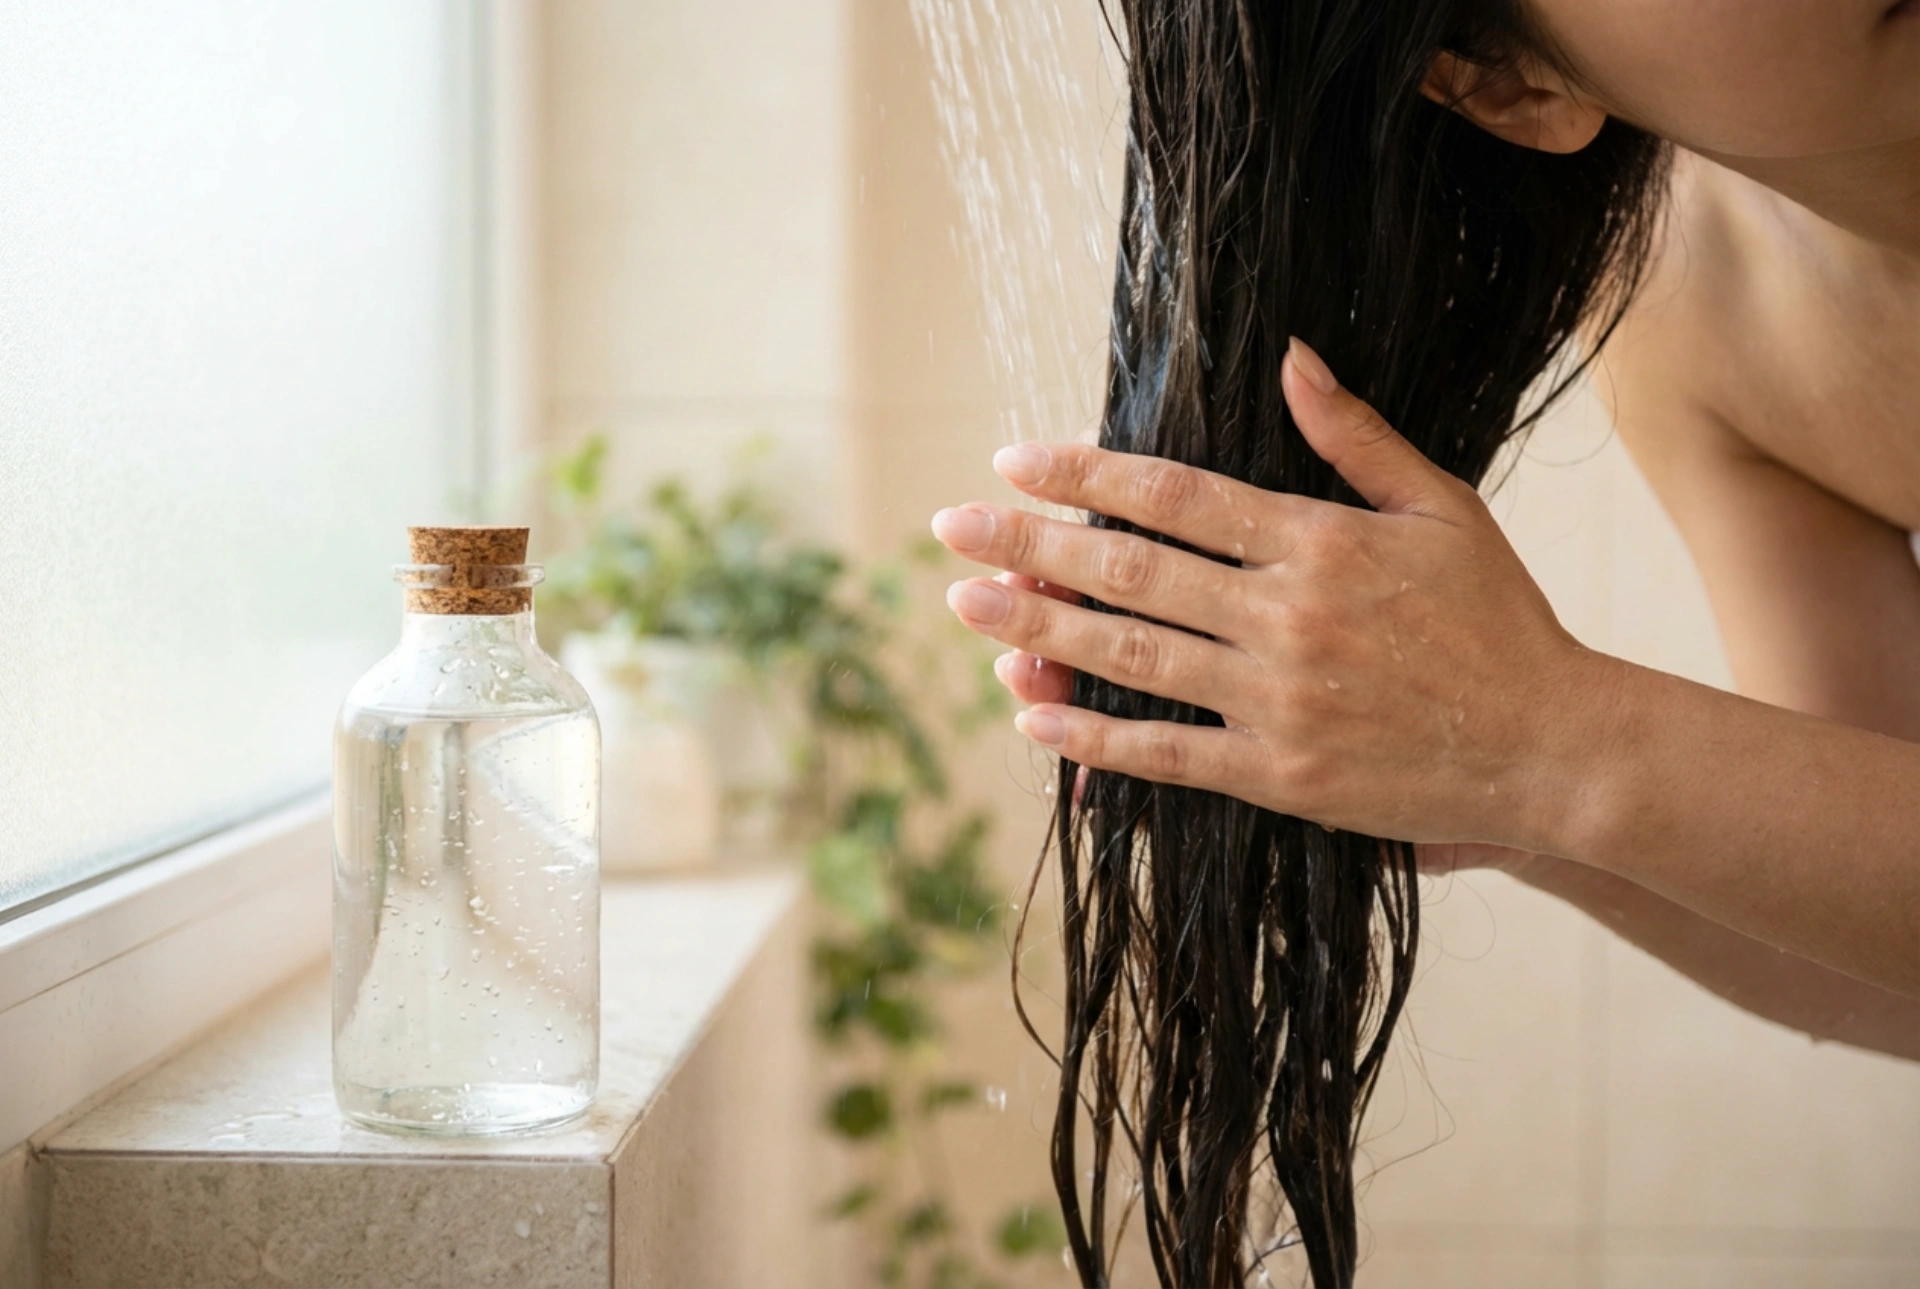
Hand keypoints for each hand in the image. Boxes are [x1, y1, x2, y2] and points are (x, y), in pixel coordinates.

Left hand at [932, 337, 1609, 853]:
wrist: (1553, 747)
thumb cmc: (1500, 621)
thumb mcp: (1441, 508)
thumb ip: (1356, 435)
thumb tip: (1291, 356)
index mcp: (1318, 542)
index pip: (1174, 497)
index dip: (1085, 474)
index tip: (1015, 460)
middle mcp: (1285, 616)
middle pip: (1130, 572)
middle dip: (1029, 543)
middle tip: (950, 526)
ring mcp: (1277, 700)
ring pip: (1131, 656)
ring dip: (1039, 627)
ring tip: (967, 603)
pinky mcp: (1279, 776)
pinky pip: (1165, 754)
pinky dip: (1093, 736)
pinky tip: (1032, 712)